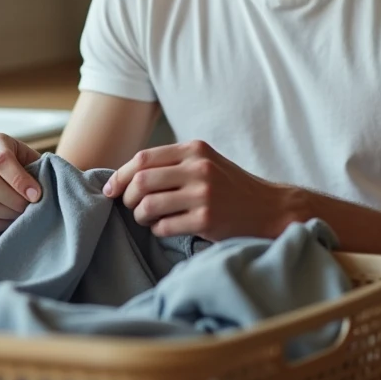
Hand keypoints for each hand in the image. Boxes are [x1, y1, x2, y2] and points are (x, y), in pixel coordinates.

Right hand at [0, 133, 41, 232]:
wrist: (17, 182)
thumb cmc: (30, 169)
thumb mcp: (36, 161)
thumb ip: (39, 171)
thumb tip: (35, 193)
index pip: (1, 160)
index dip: (20, 180)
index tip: (36, 194)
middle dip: (15, 200)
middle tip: (31, 207)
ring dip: (9, 214)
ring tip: (24, 215)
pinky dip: (1, 225)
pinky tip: (13, 222)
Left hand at [101, 140, 291, 240]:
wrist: (270, 208)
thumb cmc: (230, 187)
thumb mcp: (205, 162)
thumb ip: (172, 163)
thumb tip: (126, 176)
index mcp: (195, 149)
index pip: (143, 158)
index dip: (120, 175)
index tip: (110, 190)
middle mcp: (199, 168)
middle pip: (141, 181)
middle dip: (127, 197)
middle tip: (130, 207)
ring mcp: (203, 194)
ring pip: (148, 205)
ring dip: (140, 216)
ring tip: (147, 219)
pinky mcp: (207, 219)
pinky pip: (164, 226)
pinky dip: (158, 230)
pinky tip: (165, 228)